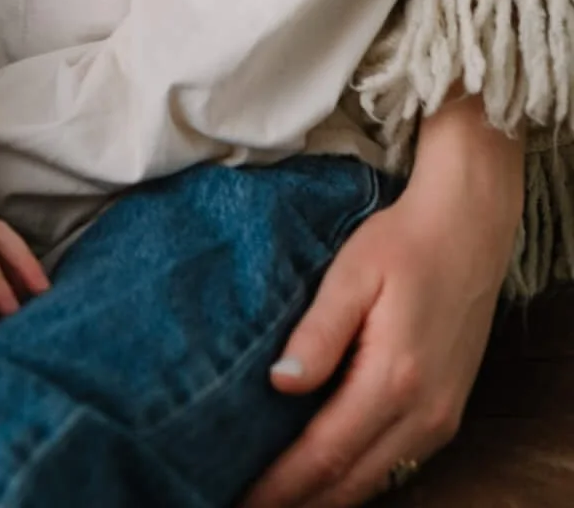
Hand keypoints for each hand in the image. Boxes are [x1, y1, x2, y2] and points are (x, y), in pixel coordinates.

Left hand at [242, 97, 523, 507]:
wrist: (468, 231)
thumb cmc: (403, 244)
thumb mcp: (352, 274)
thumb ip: (318, 333)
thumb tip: (279, 384)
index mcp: (393, 380)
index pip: (325, 453)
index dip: (281, 484)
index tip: (242, 498)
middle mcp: (422, 414)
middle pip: (351, 482)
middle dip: (299, 501)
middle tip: (250, 504)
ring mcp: (439, 420)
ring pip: (374, 479)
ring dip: (327, 494)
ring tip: (279, 495)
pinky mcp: (445, 414)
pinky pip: (394, 462)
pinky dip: (357, 476)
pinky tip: (325, 473)